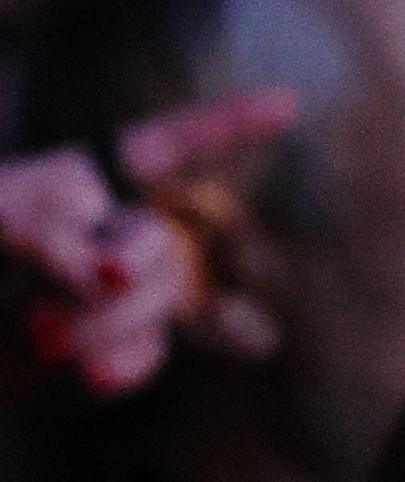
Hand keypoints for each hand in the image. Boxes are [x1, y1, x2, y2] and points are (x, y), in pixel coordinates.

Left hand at [0, 89, 295, 395]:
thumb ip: (58, 241)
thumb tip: (116, 277)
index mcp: (105, 171)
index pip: (177, 144)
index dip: (233, 124)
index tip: (285, 104)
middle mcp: (134, 224)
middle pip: (168, 246)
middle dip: (126, 274)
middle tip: (67, 293)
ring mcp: (141, 287)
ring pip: (166, 304)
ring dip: (110, 324)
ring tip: (41, 334)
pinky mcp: (131, 343)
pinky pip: (149, 354)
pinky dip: (116, 365)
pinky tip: (90, 377)